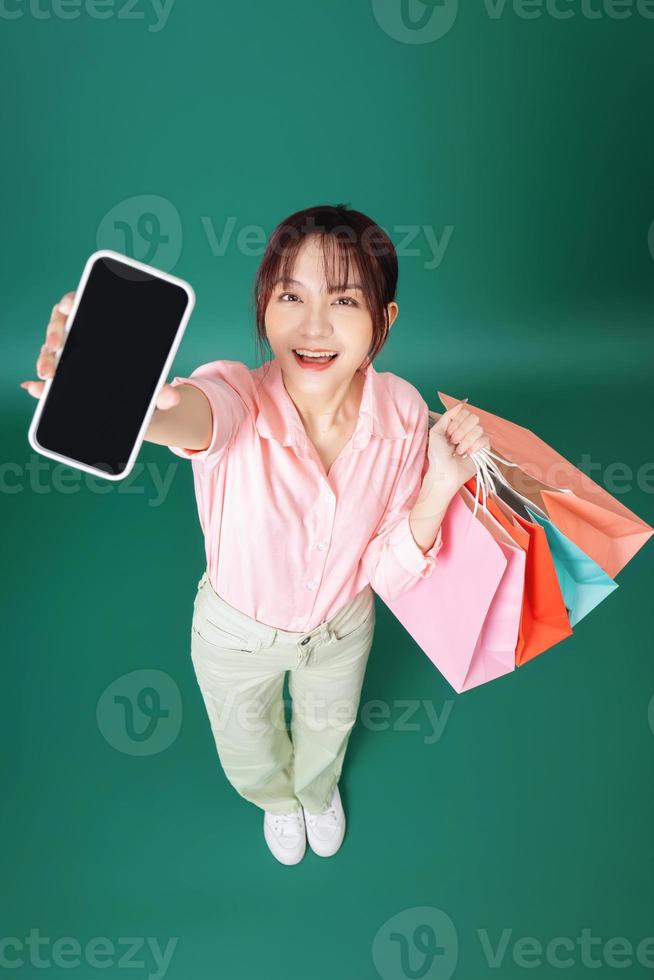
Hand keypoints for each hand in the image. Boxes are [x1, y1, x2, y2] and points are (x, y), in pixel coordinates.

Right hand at [19, 291, 181, 409]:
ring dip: (45, 359)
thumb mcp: (156, 390)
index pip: (83, 303)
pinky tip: (35, 389)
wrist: (138, 407)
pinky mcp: (62, 377)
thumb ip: (164, 394)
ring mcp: (70, 355)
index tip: (67, 306)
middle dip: (54, 333)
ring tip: (48, 375)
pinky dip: (39, 384)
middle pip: (61, 325)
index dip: (71, 301)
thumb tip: (171, 397)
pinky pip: (48, 377)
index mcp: (104, 326)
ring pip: (51, 350)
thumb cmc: (146, 387)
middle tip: (55, 347)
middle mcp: (82, 335)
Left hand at [424, 400, 490, 497]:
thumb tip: (461, 403)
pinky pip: (485, 439)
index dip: (457, 422)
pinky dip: (474, 446)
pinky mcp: (484, 450)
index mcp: (457, 426)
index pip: (465, 412)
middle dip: (461, 430)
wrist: (443, 472)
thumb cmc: (437, 455)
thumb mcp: (436, 431)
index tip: (448, 433)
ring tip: (458, 451)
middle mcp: (468, 431)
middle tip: (453, 442)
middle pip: (474, 418)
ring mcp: (477, 440)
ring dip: (466, 440)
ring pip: (479, 428)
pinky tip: (467, 454)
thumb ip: (448, 415)